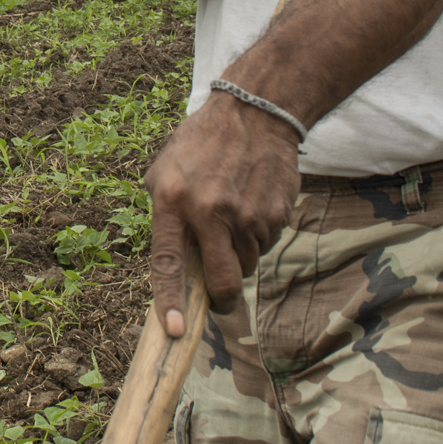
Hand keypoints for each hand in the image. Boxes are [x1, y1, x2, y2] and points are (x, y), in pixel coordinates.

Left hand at [144, 92, 303, 336]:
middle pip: (223, 283)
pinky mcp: (276, 214)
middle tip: (219, 297)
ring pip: (247, 265)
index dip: (171, 301)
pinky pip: (265, 245)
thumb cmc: (201, 145)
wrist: (254, 112)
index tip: (174, 331)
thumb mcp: (166, 172)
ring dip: (239, 257)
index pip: (168, 263)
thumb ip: (166, 218)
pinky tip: (251, 206)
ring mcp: (247, 215)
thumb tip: (174, 267)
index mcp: (174, 201)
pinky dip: (257, 237)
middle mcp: (210, 212)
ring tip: (233, 220)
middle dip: (222, 299)